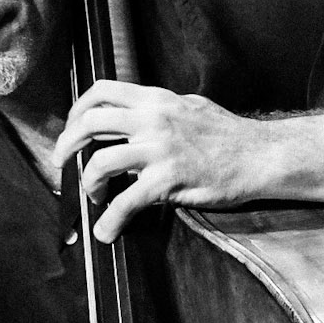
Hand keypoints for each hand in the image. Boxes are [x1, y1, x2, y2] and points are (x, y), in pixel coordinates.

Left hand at [54, 80, 271, 242]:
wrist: (261, 156)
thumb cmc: (229, 135)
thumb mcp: (190, 107)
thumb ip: (160, 111)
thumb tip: (135, 118)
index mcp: (156, 99)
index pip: (102, 91)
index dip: (77, 109)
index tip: (72, 128)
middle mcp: (153, 119)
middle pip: (90, 123)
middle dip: (67, 145)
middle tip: (62, 163)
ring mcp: (159, 149)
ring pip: (100, 162)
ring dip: (88, 183)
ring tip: (94, 196)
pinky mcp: (168, 180)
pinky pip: (126, 201)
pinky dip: (109, 220)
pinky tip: (106, 231)